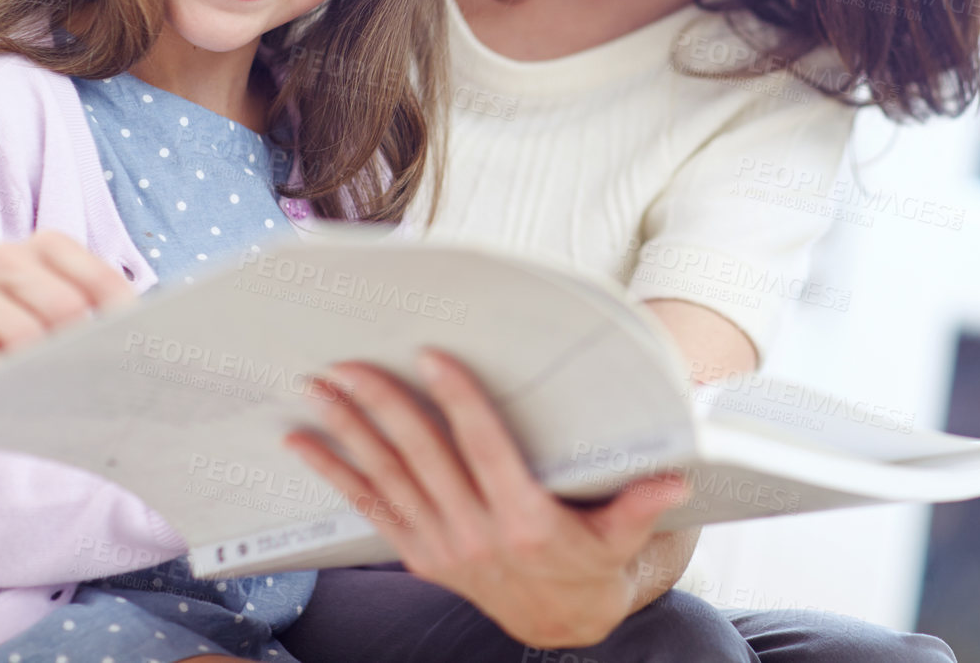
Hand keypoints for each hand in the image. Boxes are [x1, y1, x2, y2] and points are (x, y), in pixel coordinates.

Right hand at [0, 230, 134, 381]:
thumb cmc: (27, 311)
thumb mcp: (63, 296)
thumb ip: (102, 307)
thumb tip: (147, 339)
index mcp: (48, 245)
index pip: (102, 282)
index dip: (122, 323)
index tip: (130, 351)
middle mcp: (6, 257)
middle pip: (65, 307)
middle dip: (81, 347)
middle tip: (87, 373)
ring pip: (23, 334)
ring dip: (41, 366)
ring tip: (51, 383)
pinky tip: (7, 384)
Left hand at [284, 349, 688, 647]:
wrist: (562, 622)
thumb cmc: (595, 562)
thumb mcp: (624, 537)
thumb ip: (643, 506)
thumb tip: (675, 480)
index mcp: (525, 519)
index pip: (485, 447)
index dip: (459, 400)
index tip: (432, 358)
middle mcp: (475, 533)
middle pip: (422, 457)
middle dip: (382, 405)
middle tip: (350, 364)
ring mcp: (441, 545)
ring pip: (387, 478)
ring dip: (349, 431)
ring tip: (319, 389)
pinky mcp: (419, 553)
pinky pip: (370, 507)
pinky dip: (335, 473)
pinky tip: (304, 442)